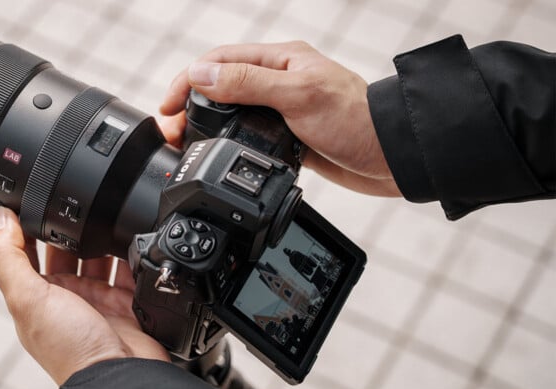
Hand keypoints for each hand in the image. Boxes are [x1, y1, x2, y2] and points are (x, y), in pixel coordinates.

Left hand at [0, 206, 168, 384]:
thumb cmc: (71, 350)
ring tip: (109, 220)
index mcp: (37, 295)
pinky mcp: (129, 303)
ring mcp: (99, 300)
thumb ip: (8, 258)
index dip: (31, 225)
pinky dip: (133, 254)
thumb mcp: (27, 300)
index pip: (30, 250)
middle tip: (81, 205)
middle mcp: (67, 296)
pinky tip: (133, 240)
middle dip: (74, 228)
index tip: (36, 196)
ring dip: (104, 238)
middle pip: (68, 249)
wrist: (121, 378)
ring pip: (101, 256)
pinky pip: (131, 269)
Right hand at [159, 42, 400, 196]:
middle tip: (171, 131)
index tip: (167, 107)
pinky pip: (247, 133)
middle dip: (190, 105)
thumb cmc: (356, 121)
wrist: (392, 158)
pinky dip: (226, 141)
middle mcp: (278, 80)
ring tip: (185, 143)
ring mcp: (282, 109)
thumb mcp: (298, 95)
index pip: (219, 61)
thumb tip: (202, 74)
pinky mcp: (288, 136)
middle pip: (219, 85)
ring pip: (230, 112)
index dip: (187, 81)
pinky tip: (218, 154)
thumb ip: (248, 83)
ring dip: (205, 124)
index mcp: (280, 60)